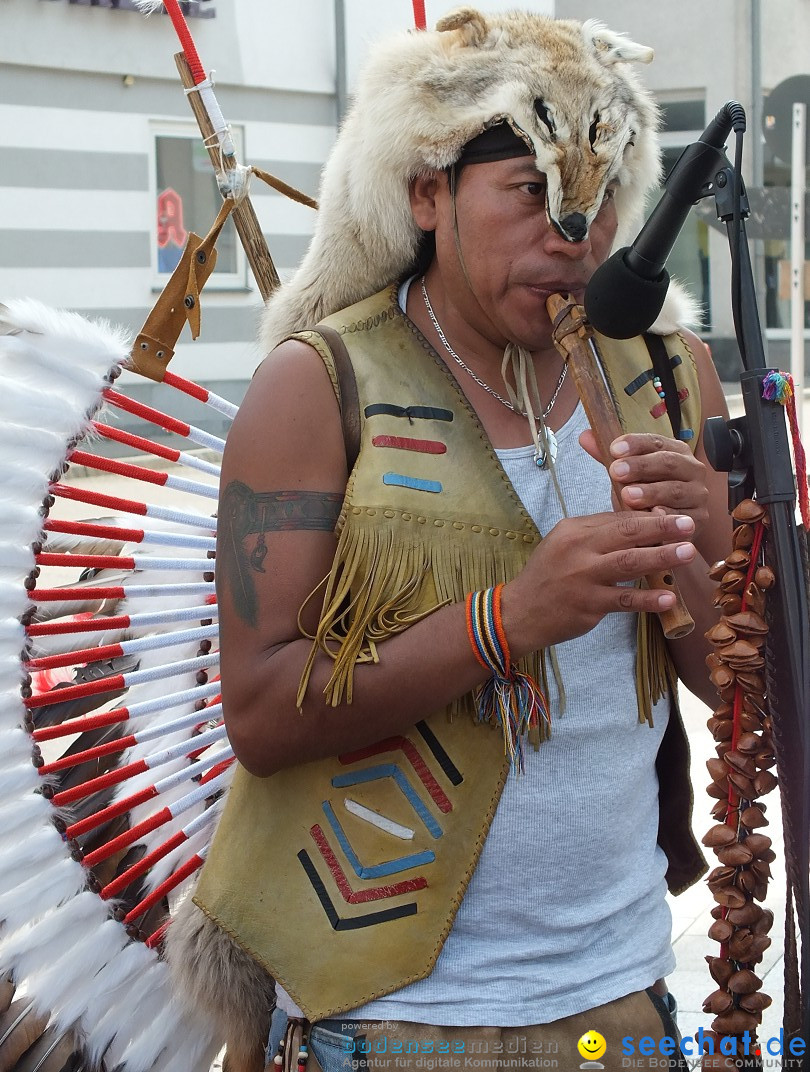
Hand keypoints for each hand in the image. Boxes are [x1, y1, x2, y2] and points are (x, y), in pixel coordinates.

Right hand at [501, 510, 695, 657]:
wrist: (519, 612)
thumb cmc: (548, 576)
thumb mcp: (565, 544)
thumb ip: (598, 534)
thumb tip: (641, 524)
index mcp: (574, 530)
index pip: (617, 517)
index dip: (649, 517)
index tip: (675, 516)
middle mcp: (579, 549)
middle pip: (627, 533)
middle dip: (662, 527)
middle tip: (689, 525)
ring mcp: (584, 578)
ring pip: (629, 563)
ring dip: (662, 557)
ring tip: (688, 553)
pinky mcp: (588, 605)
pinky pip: (624, 601)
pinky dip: (648, 599)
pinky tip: (669, 597)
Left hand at [580, 429, 709, 538]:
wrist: (662, 528)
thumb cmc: (644, 495)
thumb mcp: (625, 474)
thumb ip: (607, 456)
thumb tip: (584, 436)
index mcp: (675, 451)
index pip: (656, 441)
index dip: (635, 443)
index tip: (614, 449)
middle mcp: (691, 469)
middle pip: (668, 463)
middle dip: (641, 466)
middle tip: (616, 471)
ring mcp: (697, 495)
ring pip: (674, 490)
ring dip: (650, 492)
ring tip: (628, 495)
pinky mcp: (698, 519)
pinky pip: (681, 518)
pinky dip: (665, 517)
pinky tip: (649, 516)